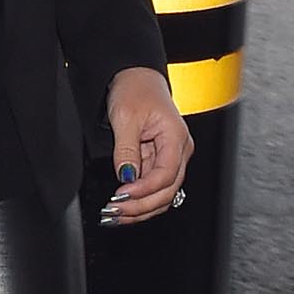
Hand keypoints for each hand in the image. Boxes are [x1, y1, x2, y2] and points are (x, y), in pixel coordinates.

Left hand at [102, 68, 192, 223]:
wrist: (136, 77)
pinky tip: (122, 206)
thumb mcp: (125, 117)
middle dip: (141, 206)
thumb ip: (126, 150)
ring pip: (161, 194)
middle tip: (114, 213)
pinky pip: (153, 187)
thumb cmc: (135, 89)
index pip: (165, 175)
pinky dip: (139, 200)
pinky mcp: (159, 162)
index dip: (143, 190)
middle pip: (167, 191)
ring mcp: (170, 158)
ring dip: (140, 208)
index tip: (121, 196)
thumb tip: (126, 177)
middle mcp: (179, 151)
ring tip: (115, 215)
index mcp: (176, 138)